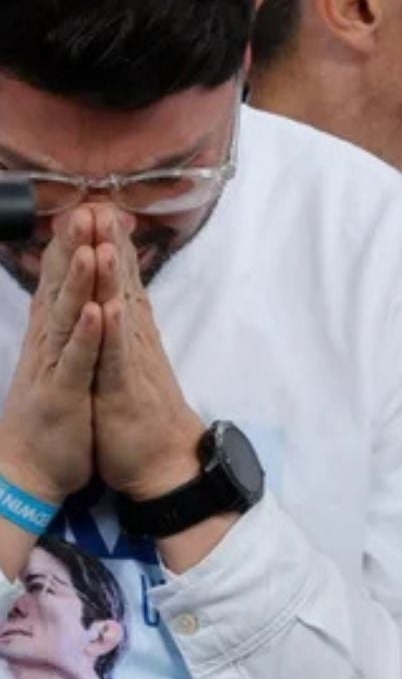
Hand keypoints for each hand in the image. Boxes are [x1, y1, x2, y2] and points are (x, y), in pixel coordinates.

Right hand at [0, 209, 104, 503]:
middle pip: (59, 289)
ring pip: (67, 317)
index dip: (71, 245)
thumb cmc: (50, 413)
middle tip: (85, 209)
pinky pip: (77, 361)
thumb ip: (62, 326)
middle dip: (72, 249)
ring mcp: (53, 367)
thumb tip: (65, 295)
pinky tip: (98, 312)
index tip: (87, 208)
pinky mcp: (62, 394)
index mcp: (50, 336)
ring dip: (78, 283)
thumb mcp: (57, 361)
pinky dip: (88, 336)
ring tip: (90, 249)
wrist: (27, 470)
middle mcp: (47, 345)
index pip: (59, 282)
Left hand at [89, 212, 202, 502]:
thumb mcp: (126, 365)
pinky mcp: (126, 388)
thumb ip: (123, 330)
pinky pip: (118, 356)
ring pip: (120, 310)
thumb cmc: (140, 416)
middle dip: (110, 243)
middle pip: (121, 284)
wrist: (163, 462)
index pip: (118, 281)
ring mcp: (133, 361)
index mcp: (130, 335)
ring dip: (113, 274)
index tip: (97, 208)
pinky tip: (110, 305)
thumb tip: (119, 301)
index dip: (107, 244)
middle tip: (100, 203)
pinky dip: (114, 330)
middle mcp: (135, 340)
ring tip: (105, 237)